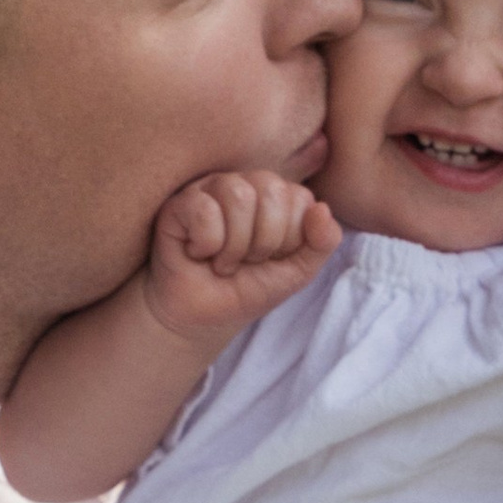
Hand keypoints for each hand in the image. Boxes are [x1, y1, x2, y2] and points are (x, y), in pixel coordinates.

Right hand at [144, 172, 340, 343]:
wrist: (204, 317)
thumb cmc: (248, 288)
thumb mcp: (298, 271)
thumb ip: (323, 242)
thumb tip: (322, 209)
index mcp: (277, 196)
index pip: (300, 198)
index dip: (289, 239)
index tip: (271, 259)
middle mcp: (245, 184)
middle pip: (271, 191)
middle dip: (264, 242)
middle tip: (247, 261)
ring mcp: (210, 189)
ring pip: (238, 195)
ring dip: (235, 245)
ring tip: (224, 262)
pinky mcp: (179, 204)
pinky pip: (204, 209)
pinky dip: (207, 243)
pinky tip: (199, 253)